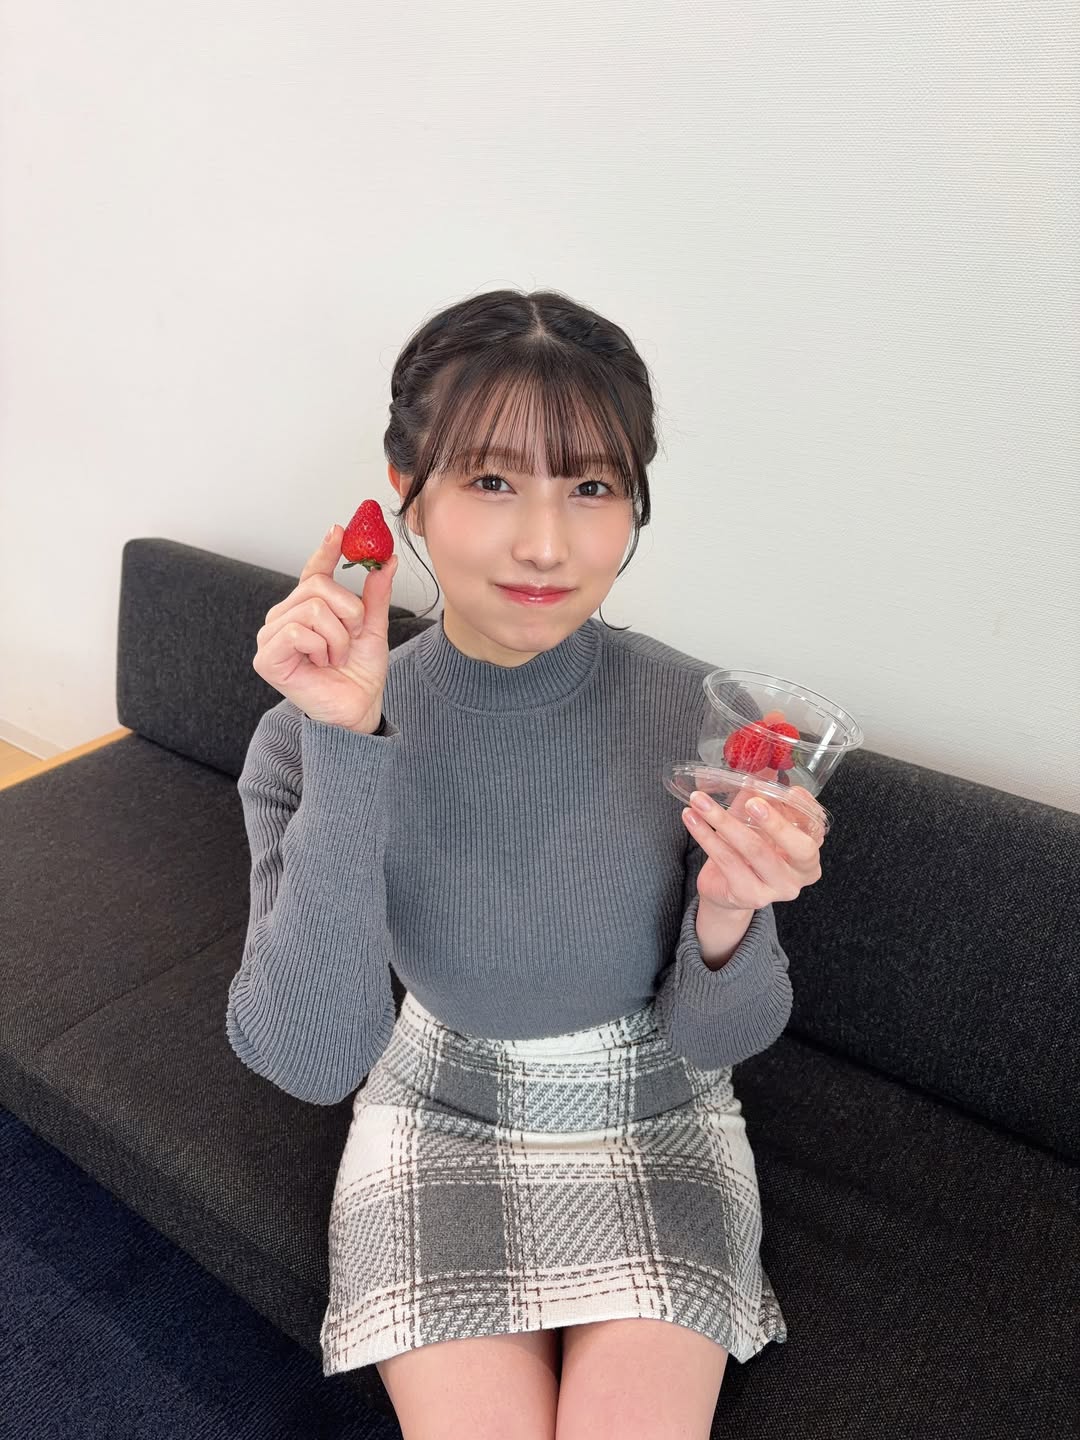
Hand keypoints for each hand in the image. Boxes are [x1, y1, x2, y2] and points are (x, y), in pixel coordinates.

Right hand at [253, 525, 398, 732]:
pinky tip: (322, 664)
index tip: (339, 530)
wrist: (358, 708)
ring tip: (337, 656)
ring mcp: (271, 636)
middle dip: (347, 611)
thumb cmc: (359, 673)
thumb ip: (374, 596)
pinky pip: (299, 632)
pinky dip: (322, 648)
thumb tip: (386, 561)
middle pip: (317, 586)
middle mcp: (284, 617)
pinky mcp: (267, 657)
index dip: (326, 550)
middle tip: (352, 636)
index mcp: (306, 608)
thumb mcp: (372, 628)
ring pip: (313, 609)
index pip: (312, 572)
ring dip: (338, 636)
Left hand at [681, 784, 825, 912]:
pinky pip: (726, 860)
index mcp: (809, 854)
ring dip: (723, 820)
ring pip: (754, 849)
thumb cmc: (745, 851)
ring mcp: (777, 889)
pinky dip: (705, 835)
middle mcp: (800, 875)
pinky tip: (691, 818)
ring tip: (700, 800)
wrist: (724, 890)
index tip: (790, 789)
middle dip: (775, 821)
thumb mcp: (755, 822)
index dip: (806, 808)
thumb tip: (761, 766)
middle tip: (752, 801)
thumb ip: (760, 797)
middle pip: (797, 846)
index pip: (818, 829)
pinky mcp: (749, 896)